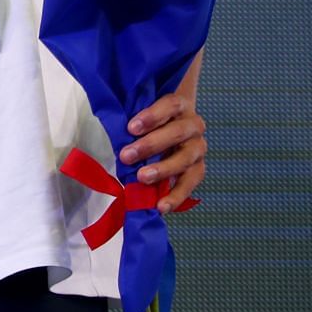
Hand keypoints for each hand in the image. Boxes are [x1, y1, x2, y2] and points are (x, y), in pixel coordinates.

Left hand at [121, 54, 206, 211]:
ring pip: (186, 159)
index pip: (170, 105)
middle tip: (127, 156)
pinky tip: (161, 205)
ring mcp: (198, 147)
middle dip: (151, 145)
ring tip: (142, 179)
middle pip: (178, 133)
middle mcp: (193, 125)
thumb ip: (132, 121)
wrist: (172, 126)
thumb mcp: (140, 112)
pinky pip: (190, 183)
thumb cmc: (149, 119)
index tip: (130, 128)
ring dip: (163, 170)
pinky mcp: (198, 168)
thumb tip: (113, 132)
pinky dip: (176, 195)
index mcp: (179, 105)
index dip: (152, 116)